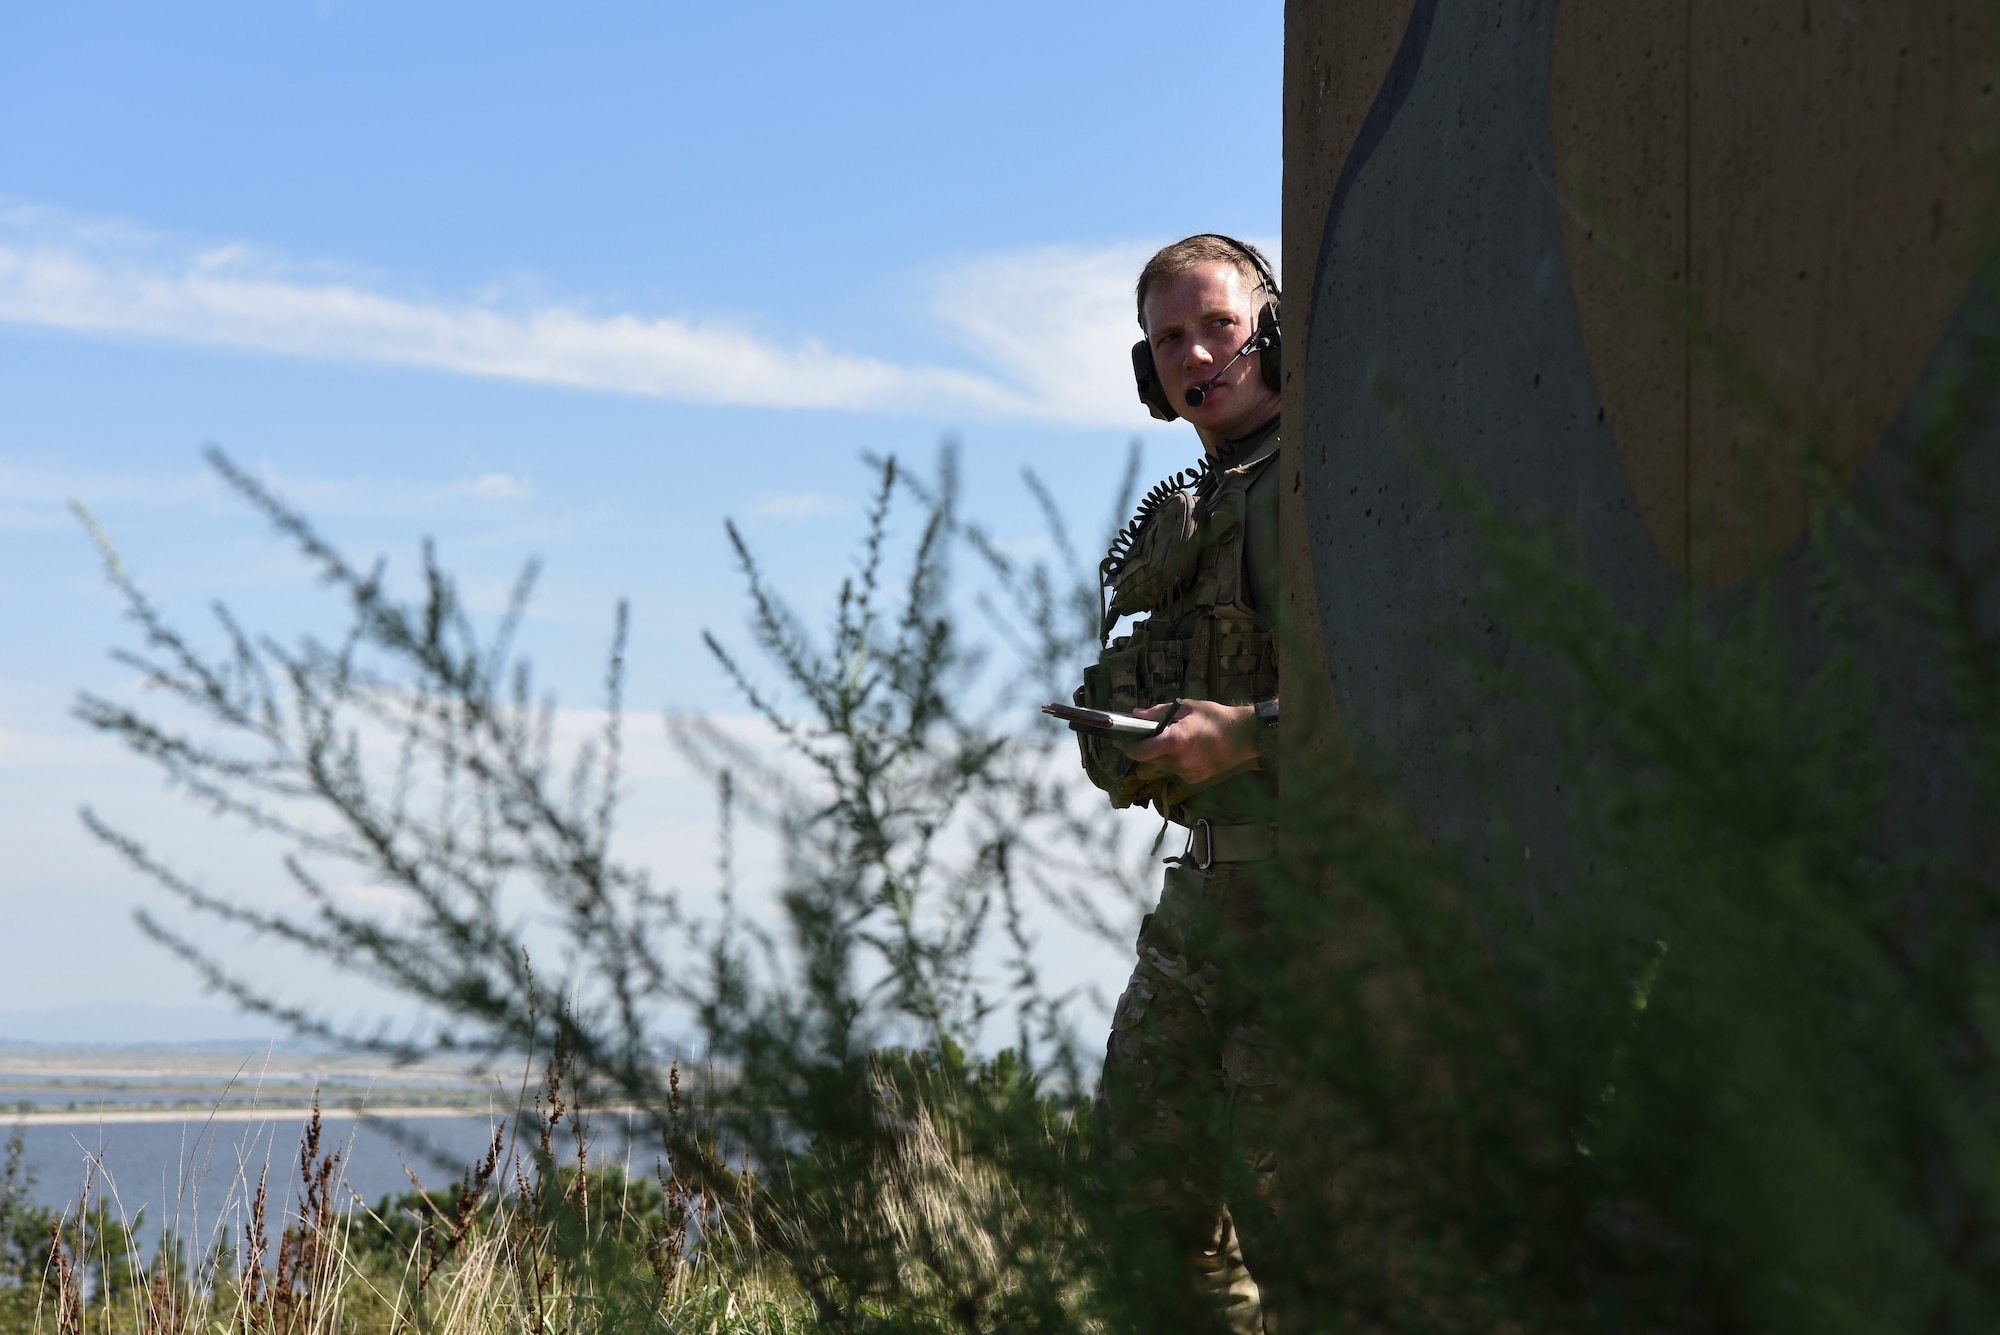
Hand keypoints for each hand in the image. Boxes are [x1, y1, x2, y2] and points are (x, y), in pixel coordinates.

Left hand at [1116, 698, 1260, 785]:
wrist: (1244, 736)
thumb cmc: (1215, 717)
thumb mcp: (1186, 708)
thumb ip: (1157, 713)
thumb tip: (1136, 715)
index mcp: (1175, 741)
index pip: (1141, 752)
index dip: (1128, 748)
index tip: (1121, 741)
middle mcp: (1179, 761)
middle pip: (1150, 759)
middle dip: (1146, 748)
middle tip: (1146, 736)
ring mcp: (1187, 772)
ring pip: (1162, 765)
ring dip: (1161, 754)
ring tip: (1174, 740)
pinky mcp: (1194, 779)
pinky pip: (1175, 770)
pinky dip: (1175, 761)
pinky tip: (1188, 749)